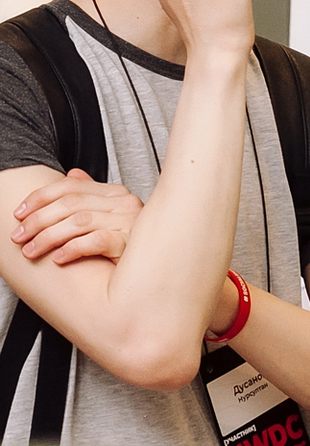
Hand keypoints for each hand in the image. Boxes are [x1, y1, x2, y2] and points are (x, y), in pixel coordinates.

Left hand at [12, 169, 142, 263]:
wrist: (155, 271)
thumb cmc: (127, 247)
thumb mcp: (107, 216)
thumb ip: (90, 195)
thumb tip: (73, 174)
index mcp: (116, 193)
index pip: (70, 186)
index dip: (39, 198)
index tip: (19, 214)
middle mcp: (124, 203)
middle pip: (70, 204)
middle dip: (37, 220)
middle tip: (18, 237)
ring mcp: (130, 222)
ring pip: (78, 222)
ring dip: (47, 237)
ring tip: (31, 250)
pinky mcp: (132, 243)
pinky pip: (96, 241)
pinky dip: (72, 249)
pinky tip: (59, 258)